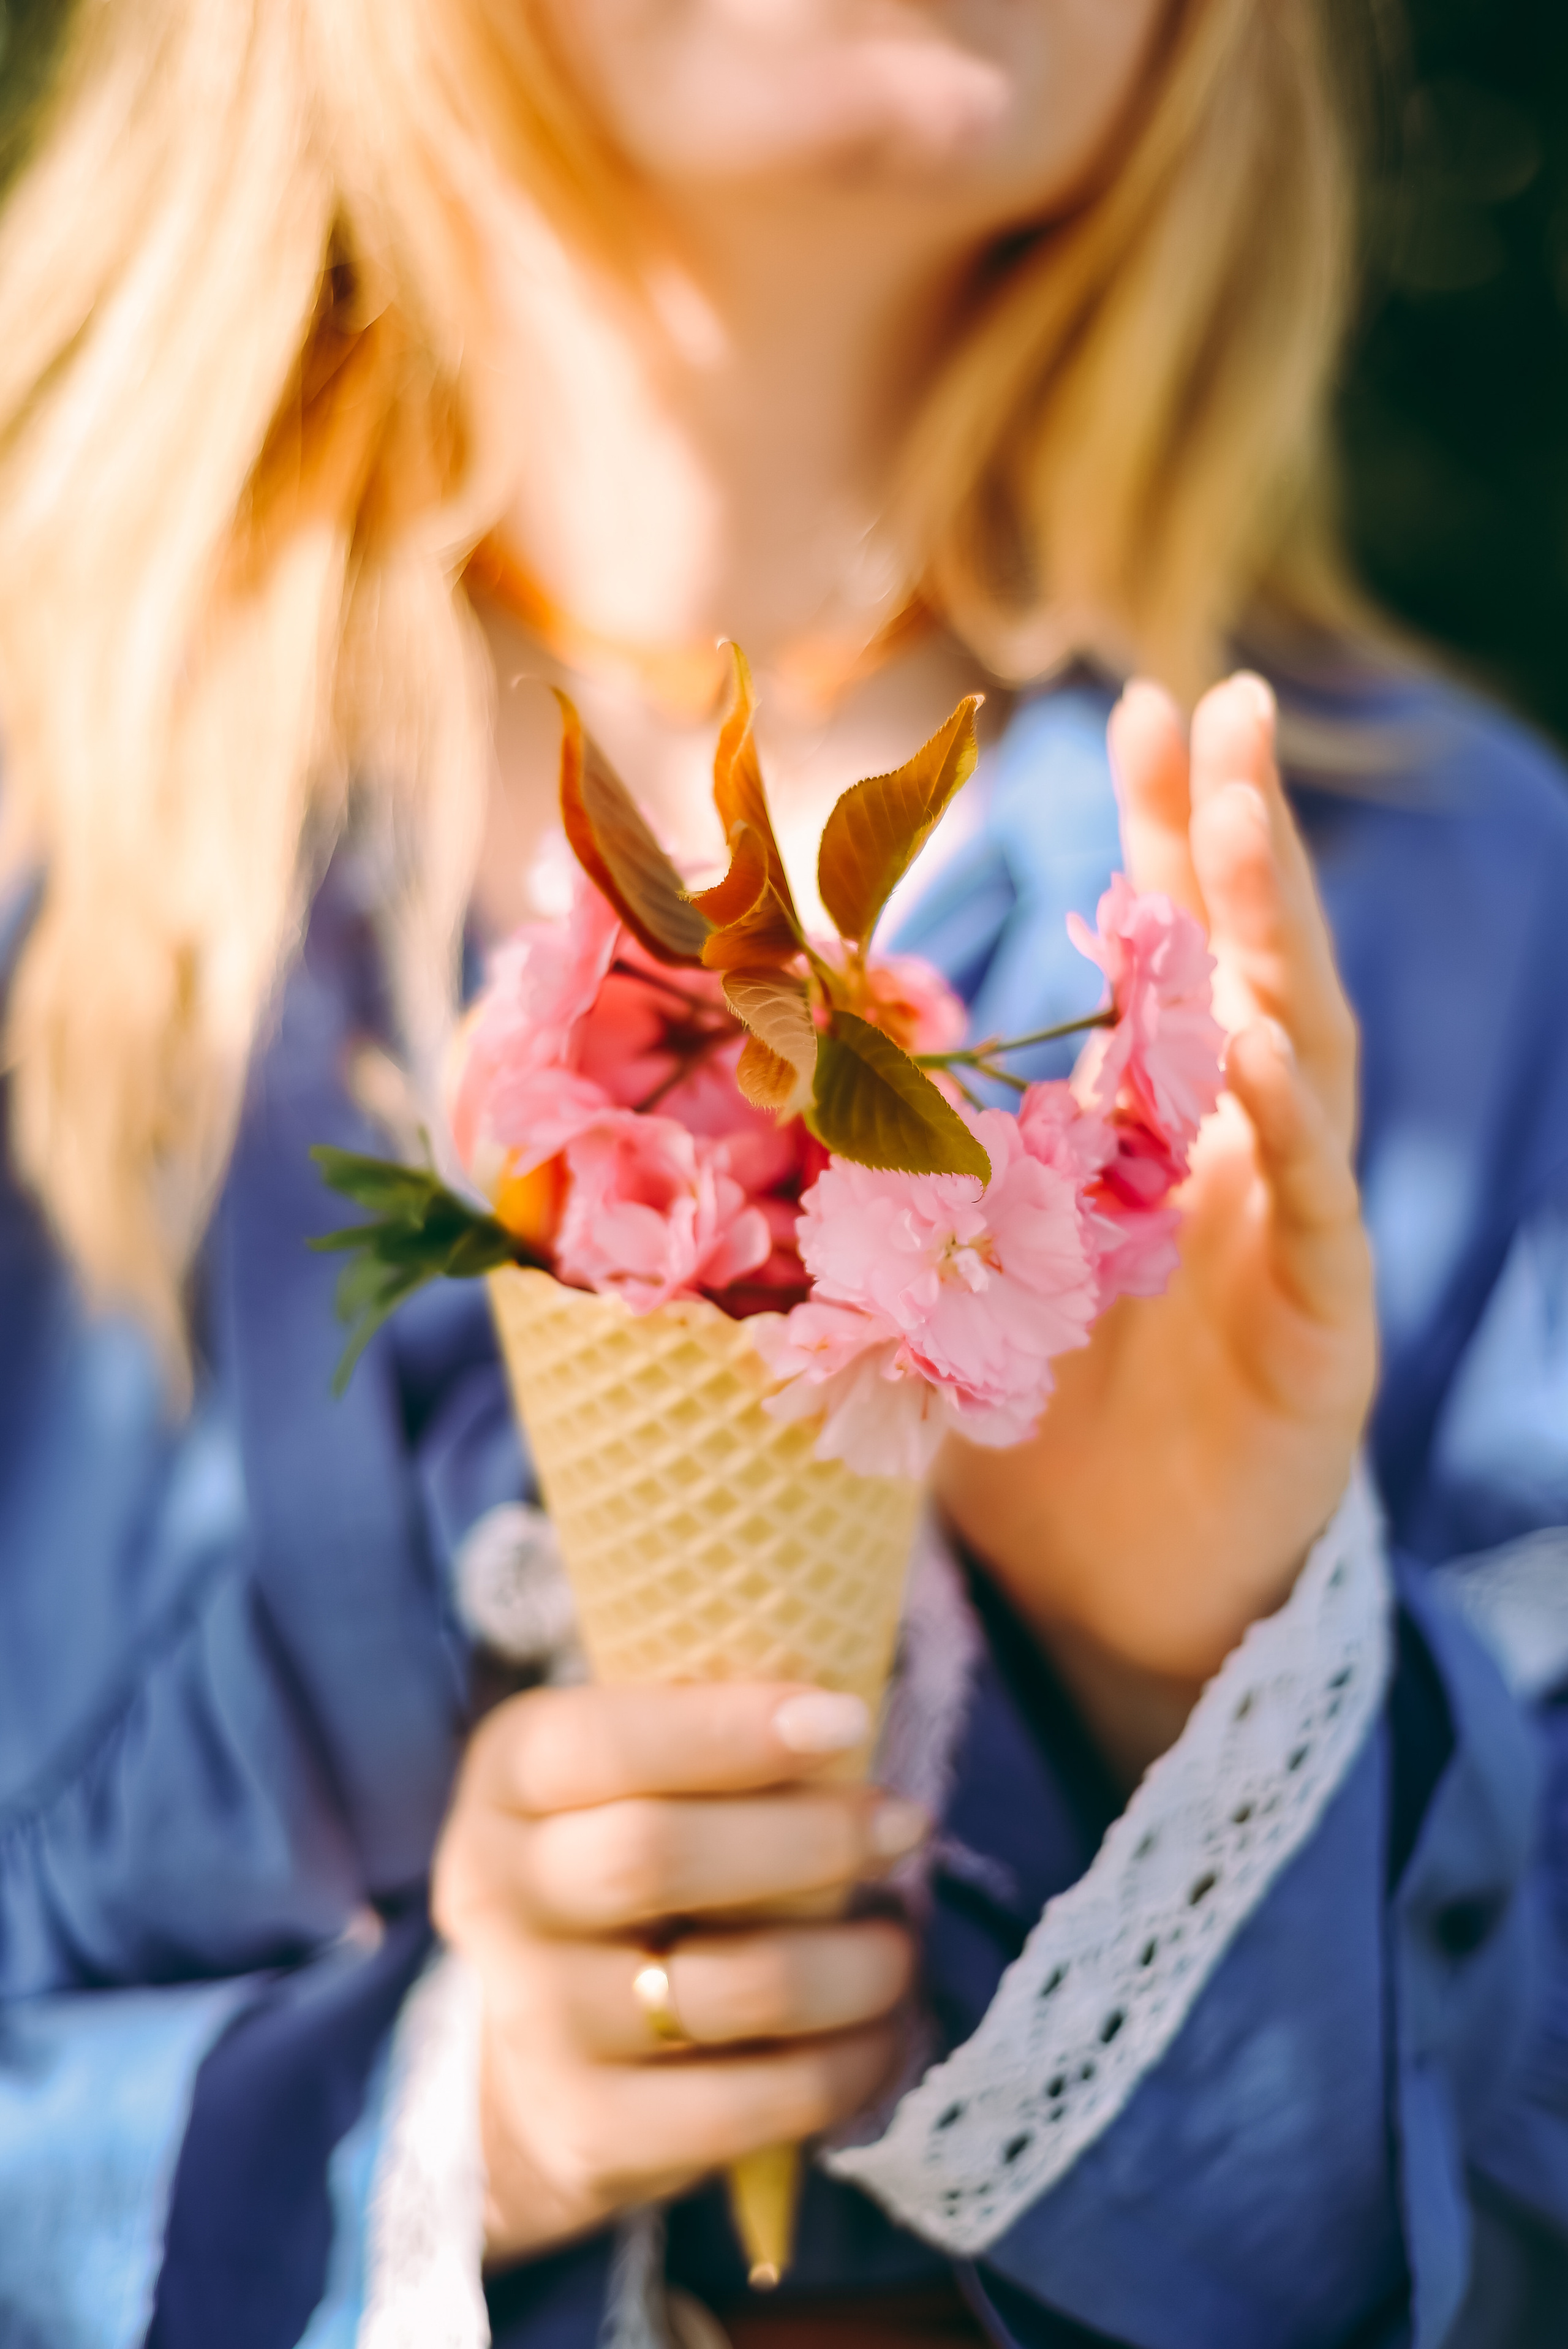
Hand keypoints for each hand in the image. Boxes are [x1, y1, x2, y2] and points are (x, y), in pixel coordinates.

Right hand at [431, 1681, 923, 2261]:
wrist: (531, 2062)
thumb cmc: (624, 1869)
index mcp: (510, 1778)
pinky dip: (840, 2067)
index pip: (603, 1741)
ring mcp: (537, 2022)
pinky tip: (878, 2034)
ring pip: (724, 1987)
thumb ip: (709, 1737)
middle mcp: (500, 1895)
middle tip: (905, 1824)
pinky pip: (747, 2106)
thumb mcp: (630, 1778)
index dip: (728, 1728)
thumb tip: (846, 1712)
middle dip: (806, 1838)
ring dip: (845, 1964)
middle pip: (654, 1857)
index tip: (847, 1719)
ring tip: (899, 1945)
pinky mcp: (590, 2131)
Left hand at [934, 674, 1375, 1777]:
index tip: (1141, 708)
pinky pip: (1309, 1217)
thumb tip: (767, 1068)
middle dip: (1237, 838)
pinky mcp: (1318, 1336)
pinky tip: (1252, 1049)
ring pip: (1298, 1065)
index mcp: (1156, 1137)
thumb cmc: (1028, 1434)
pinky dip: (1287, 1132)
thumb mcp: (949, 1275)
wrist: (1108, 1590)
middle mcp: (1236, 1163)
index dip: (1159, 834)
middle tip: (1225, 704)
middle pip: (1250, 971)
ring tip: (1240, 825)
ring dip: (1272, 941)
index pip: (1169, 955)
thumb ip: (907, 1170)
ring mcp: (1288, 1240)